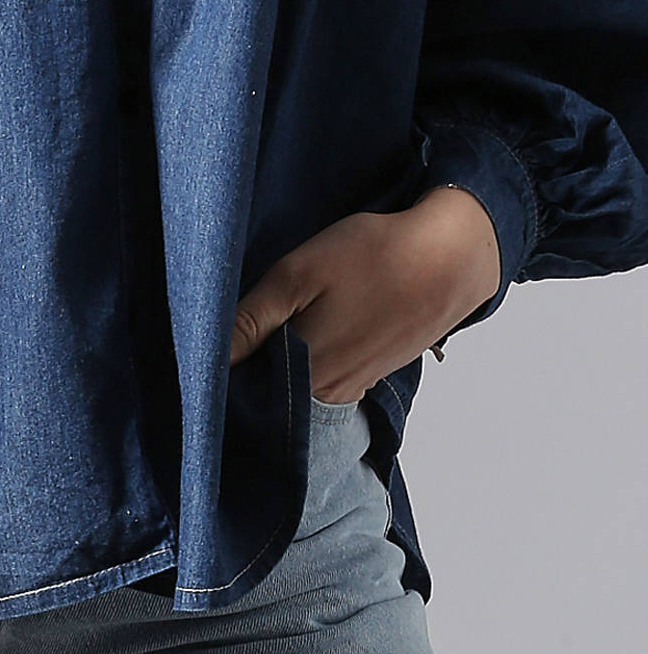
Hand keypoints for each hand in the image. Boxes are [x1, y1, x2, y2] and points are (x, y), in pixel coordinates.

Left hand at [228, 185, 501, 401]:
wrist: (452, 258)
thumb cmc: (374, 257)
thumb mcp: (298, 274)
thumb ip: (251, 320)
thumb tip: (208, 358)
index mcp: (302, 374)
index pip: (241, 393)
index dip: (219, 375)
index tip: (201, 353)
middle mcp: (325, 394)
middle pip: (266, 396)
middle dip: (244, 375)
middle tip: (231, 339)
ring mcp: (350, 389)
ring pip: (295, 391)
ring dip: (275, 371)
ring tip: (267, 336)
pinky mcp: (368, 376)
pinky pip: (322, 383)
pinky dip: (306, 368)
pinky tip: (306, 336)